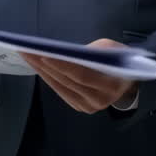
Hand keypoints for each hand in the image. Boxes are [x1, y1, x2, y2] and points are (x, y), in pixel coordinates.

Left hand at [20, 39, 136, 113]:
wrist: (128, 82)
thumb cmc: (120, 60)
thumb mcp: (112, 48)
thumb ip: (92, 50)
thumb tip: (65, 52)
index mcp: (111, 84)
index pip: (81, 75)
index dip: (61, 65)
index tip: (42, 54)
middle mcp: (99, 100)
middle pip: (67, 81)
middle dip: (45, 65)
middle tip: (26, 50)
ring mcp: (88, 106)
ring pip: (60, 87)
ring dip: (41, 71)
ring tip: (27, 55)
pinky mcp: (80, 107)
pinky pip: (60, 91)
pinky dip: (48, 78)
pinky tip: (37, 66)